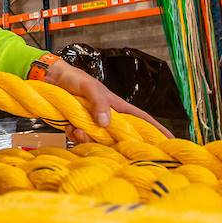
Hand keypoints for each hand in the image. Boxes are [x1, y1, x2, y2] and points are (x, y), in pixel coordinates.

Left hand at [45, 59, 171, 141]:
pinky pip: (81, 140)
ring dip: (86, 138)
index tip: (170, 143)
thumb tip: (107, 123)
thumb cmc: (74, 79)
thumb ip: (99, 103)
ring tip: (76, 127)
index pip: (142, 120)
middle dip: (108, 143)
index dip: (157, 131)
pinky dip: (74, 135)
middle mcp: (108, 118)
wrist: (50, 79)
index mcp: (118, 107)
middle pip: (118, 139)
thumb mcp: (89, 87)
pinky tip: (68, 126)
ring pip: (98, 142)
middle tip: (92, 134)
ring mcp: (94, 124)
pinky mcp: (79, 128)